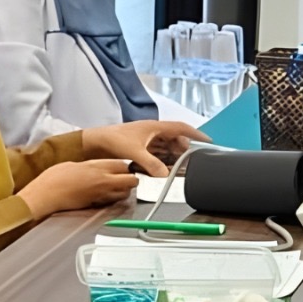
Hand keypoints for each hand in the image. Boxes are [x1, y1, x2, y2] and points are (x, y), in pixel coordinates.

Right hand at [20, 157, 140, 217]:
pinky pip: (112, 202)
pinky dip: (112, 200)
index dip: (125, 168)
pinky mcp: (96, 205)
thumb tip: (97, 168)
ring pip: (125, 194)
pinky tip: (102, 197)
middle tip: (125, 181)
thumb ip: (89, 166)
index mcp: (96, 166)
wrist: (45, 195)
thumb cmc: (53, 179)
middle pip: (131, 181)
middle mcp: (102, 180)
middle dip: (130, 181)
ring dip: (123, 192)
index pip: (123, 165)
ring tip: (114, 190)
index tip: (123, 169)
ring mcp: (100, 194)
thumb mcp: (73, 165)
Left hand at [80, 120, 210, 175]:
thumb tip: (164, 175)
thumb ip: (151, 164)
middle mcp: (153, 131)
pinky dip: (163, 160)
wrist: (94, 143)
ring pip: (167, 147)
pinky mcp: (140, 147)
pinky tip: (164, 168)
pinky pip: (158, 153)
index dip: (196, 134)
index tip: (208, 141)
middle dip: (184, 149)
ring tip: (179, 166)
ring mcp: (147, 139)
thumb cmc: (111, 140)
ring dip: (173, 156)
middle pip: (176, 139)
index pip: (181, 128)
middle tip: (191, 160)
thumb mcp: (134, 152)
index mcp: (154, 127)